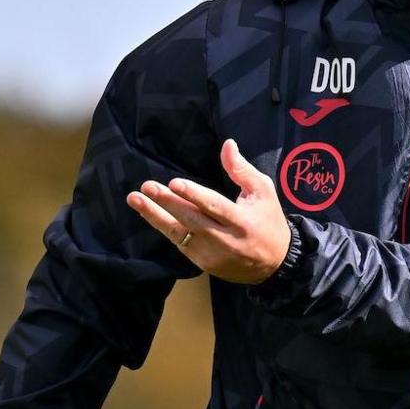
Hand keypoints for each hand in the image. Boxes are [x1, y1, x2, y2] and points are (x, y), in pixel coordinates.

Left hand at [127, 139, 289, 284]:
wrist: (274, 264)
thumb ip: (241, 170)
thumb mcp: (263, 192)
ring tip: (135, 199)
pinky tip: (148, 211)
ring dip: (154, 215)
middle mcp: (224, 239)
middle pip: (191, 219)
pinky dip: (162, 226)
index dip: (194, 195)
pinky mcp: (202, 262)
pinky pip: (178, 242)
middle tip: (147, 187)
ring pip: (178, 233)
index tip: (174, 183)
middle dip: (167, 202)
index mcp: (242, 221)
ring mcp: (211, 253)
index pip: (214, 207)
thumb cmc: (268, 221)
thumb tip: (227, 144)